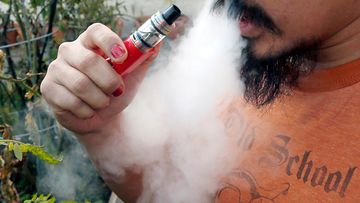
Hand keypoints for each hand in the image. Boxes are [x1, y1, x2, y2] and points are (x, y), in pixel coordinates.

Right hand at [41, 23, 159, 134]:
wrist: (102, 118)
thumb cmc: (116, 92)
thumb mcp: (133, 76)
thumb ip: (143, 59)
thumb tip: (157, 44)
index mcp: (90, 43)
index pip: (95, 31)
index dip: (109, 42)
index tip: (123, 58)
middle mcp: (69, 51)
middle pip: (88, 61)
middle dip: (109, 81)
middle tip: (117, 91)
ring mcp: (56, 69)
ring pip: (80, 84)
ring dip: (99, 100)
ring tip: (103, 103)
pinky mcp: (48, 88)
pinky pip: (70, 101)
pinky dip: (87, 111)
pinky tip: (88, 110)